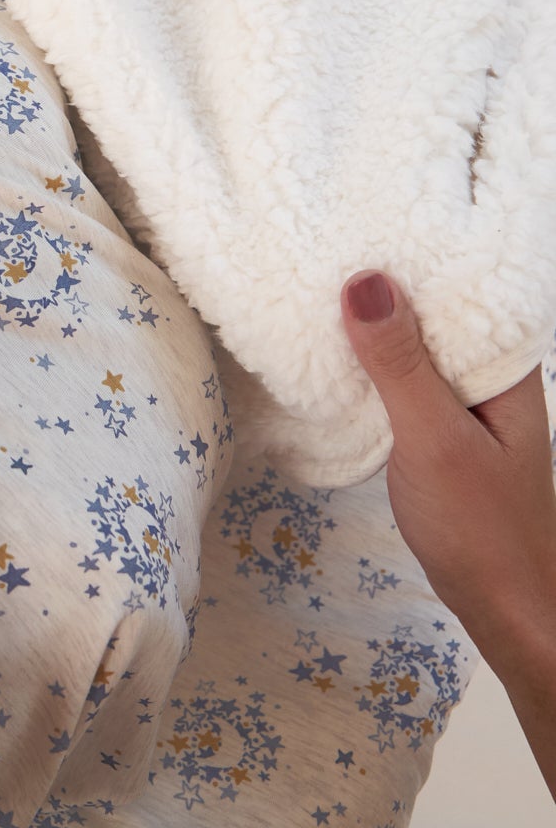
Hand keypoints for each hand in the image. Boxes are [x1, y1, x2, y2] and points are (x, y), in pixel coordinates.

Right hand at [342, 269, 555, 799]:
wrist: (510, 614)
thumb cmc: (483, 529)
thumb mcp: (434, 440)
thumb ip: (401, 365)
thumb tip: (366, 279)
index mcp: (506, 367)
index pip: (465, 285)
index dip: (417, 249)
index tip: (362, 213)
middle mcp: (493, 376)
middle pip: (438, 310)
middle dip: (387, 280)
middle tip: (322, 239)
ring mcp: (469, 405)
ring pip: (419, 346)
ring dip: (375, 324)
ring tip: (317, 284)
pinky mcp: (445, 432)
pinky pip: (408, 378)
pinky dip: (374, 364)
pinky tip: (336, 355)